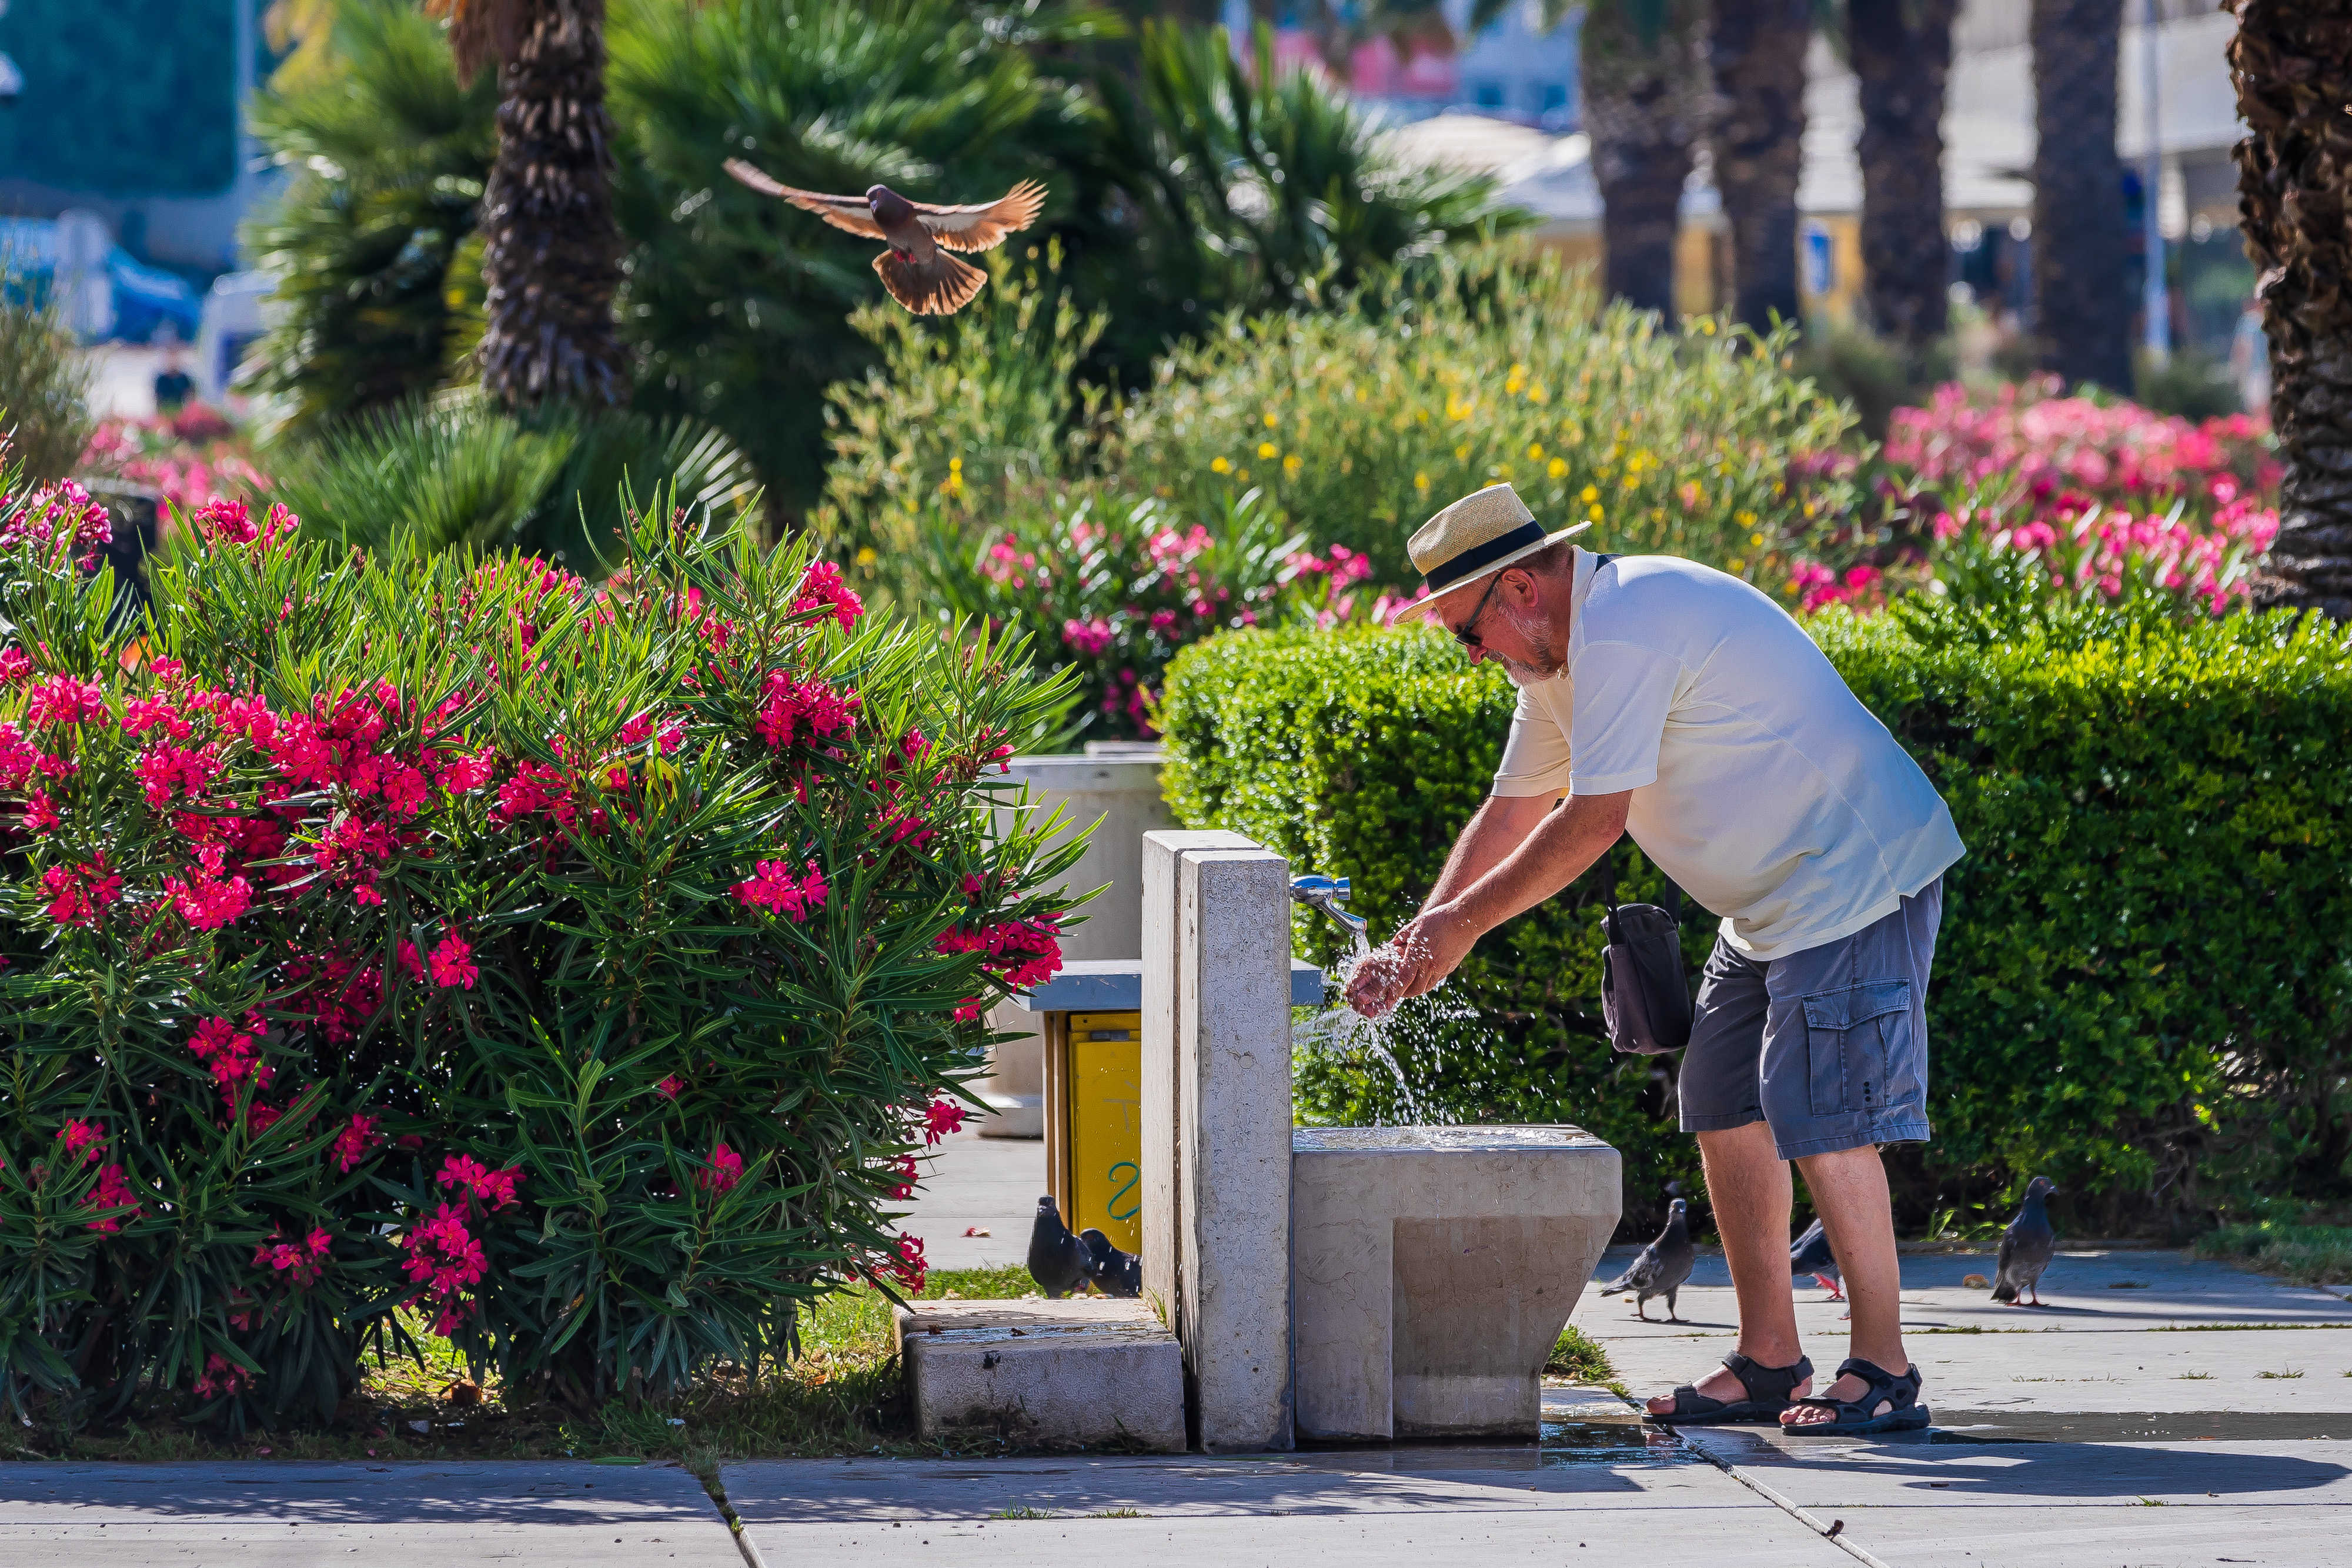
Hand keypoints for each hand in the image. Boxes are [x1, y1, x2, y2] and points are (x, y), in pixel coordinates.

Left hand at [1342, 904, 1478, 1017]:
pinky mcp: (1448, 969)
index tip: (1389, 995)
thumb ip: (1402, 937)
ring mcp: (1440, 968)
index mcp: (1417, 953)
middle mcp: (1429, 964)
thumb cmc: (1439, 919)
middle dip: (1404, 993)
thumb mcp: (1416, 925)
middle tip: (1397, 992)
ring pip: (1425, 987)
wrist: (1465, 921)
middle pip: (1415, 988)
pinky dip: (1426, 984)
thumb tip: (1391, 945)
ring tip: (1407, 987)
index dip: (1395, 989)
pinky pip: (1435, 982)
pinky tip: (1421, 978)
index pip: (1404, 978)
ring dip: (1415, 990)